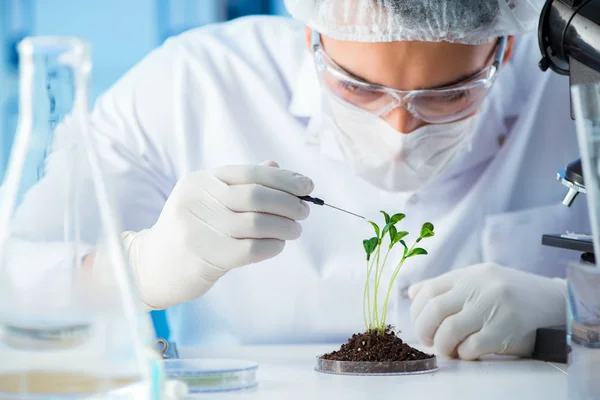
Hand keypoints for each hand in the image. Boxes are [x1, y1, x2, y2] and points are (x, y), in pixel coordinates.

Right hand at [122, 161, 312, 308]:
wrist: (154, 266)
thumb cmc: (192, 229)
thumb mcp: (208, 200)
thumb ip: (241, 184)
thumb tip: (279, 169)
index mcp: (200, 181)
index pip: (250, 173)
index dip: (284, 179)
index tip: (307, 186)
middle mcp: (197, 201)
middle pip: (256, 196)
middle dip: (289, 202)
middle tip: (305, 210)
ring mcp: (199, 229)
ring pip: (257, 223)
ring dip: (285, 226)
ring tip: (295, 229)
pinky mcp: (206, 257)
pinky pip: (252, 249)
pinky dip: (273, 245)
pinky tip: (278, 244)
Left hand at [408, 264, 566, 359]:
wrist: (553, 300)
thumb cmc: (509, 292)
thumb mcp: (478, 279)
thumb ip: (446, 286)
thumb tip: (412, 293)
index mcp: (469, 274)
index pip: (429, 290)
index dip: (416, 311)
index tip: (419, 323)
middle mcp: (479, 287)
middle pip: (435, 310)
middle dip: (424, 330)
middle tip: (428, 340)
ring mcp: (493, 307)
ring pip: (450, 331)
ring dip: (443, 345)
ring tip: (447, 349)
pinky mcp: (506, 329)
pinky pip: (472, 347)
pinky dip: (464, 353)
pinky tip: (467, 352)